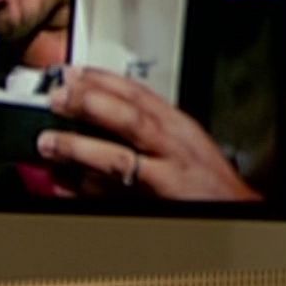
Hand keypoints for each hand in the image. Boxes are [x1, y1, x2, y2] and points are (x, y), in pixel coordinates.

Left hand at [37, 66, 259, 200]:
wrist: (235, 213)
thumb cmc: (204, 178)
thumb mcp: (181, 140)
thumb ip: (142, 124)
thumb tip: (91, 108)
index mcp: (178, 127)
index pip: (139, 95)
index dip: (103, 80)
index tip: (72, 73)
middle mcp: (172, 149)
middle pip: (130, 120)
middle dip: (91, 106)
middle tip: (57, 99)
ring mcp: (165, 178)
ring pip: (118, 160)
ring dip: (80, 149)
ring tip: (49, 143)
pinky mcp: (156, 206)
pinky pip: (113, 198)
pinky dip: (84, 191)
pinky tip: (62, 184)